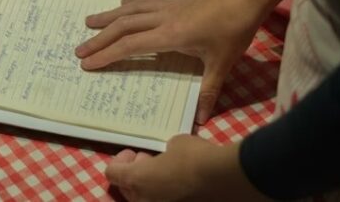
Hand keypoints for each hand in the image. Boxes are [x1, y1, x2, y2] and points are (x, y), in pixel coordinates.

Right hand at [75, 0, 265, 123]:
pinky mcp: (175, 0)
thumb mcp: (222, 64)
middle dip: (99, 39)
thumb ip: (209, 90)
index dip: (107, 55)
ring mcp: (167, 7)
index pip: (131, 46)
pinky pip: (144, 2)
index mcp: (170, 35)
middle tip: (79, 50)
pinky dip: (129, 5)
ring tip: (88, 22)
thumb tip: (202, 119)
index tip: (88, 63)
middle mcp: (162, 18)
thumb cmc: (234, 30)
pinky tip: (121, 5)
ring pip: (130, 11)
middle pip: (123, 27)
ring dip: (108, 17)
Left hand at [106, 136, 268, 201]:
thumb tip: (169, 156)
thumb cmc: (196, 157)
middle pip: (127, 190)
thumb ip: (164, 152)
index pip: (112, 173)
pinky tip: (184, 185)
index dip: (120, 161)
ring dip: (151, 187)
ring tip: (169, 174)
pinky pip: (168, 201)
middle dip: (136, 174)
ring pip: (145, 200)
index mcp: (137, 181)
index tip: (135, 153)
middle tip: (150, 161)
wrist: (227, 179)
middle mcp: (145, 201)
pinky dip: (170, 195)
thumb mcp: (176, 144)